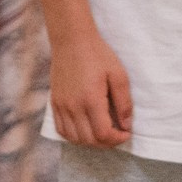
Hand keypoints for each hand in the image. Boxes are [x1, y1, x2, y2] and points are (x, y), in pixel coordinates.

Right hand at [49, 27, 133, 146]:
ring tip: (101, 132)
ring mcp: (61, 105)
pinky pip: (61, 129)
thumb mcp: (118, 75)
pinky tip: (84, 127)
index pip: (103, 134)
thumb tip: (126, 125)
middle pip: (89, 140)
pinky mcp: (54, 101)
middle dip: (106, 142)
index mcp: (91, 99)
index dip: (118, 139)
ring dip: (90, 141)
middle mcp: (73, 106)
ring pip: (74, 138)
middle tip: (116, 133)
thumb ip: (124, 103)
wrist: (71, 39)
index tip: (126, 132)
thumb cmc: (97, 54)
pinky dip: (74, 135)